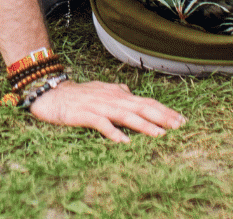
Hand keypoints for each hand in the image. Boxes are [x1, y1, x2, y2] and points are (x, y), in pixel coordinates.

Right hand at [26, 79, 184, 142]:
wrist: (51, 94)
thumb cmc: (77, 95)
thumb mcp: (101, 90)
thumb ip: (117, 92)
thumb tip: (131, 93)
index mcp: (118, 95)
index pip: (146, 102)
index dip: (164, 110)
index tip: (181, 120)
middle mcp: (112, 99)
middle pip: (141, 107)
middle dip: (162, 117)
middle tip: (179, 126)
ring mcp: (99, 106)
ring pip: (126, 116)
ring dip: (144, 125)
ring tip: (160, 134)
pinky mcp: (85, 115)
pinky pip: (102, 124)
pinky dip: (113, 132)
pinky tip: (124, 141)